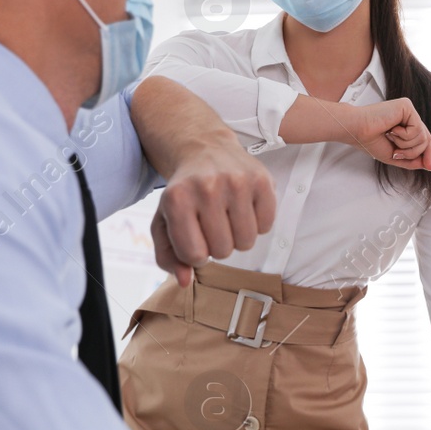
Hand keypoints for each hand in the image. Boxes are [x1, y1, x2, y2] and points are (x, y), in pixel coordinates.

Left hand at [151, 139, 276, 286]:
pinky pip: (266, 226)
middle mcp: (207, 188)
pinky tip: (244, 207)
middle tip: (213, 225)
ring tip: (228, 218)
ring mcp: (237, 182)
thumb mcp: (164, 221)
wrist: (204, 148)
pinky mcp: (262, 179)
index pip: (195, 256)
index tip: (194, 237)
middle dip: (218, 245)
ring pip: (247, 242)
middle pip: (223, 251)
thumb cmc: (184, 192)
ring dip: (238, 237)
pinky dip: (257, 224)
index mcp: (177, 199)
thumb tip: (184, 281)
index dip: (196, 254)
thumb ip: (167, 256)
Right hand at [347, 99, 430, 171]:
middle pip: (427, 140)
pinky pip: (417, 128)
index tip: (429, 166)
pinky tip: (391, 129)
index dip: (429, 153)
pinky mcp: (407, 106)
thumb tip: (429, 165)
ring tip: (390, 137)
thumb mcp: (395, 156)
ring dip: (406, 144)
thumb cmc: (370, 141)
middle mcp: (409, 117)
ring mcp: (409, 111)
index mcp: (405, 127)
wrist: (357, 131)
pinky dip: (404, 135)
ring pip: (423, 137)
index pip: (425, 140)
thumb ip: (412, 160)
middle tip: (396, 153)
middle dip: (413, 152)